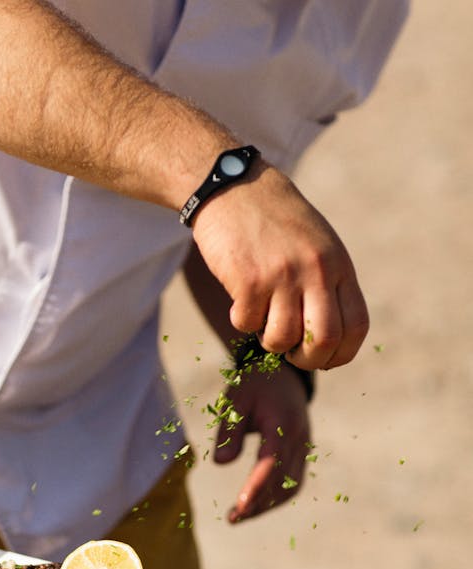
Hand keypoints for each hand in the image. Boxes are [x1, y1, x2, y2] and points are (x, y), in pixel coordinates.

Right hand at [192, 163, 368, 370]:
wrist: (234, 186)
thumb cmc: (274, 221)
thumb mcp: (315, 246)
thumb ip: (325, 284)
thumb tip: (324, 340)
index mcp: (338, 264)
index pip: (356, 326)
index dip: (341, 354)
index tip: (324, 358)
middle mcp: (316, 270)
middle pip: (324, 341)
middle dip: (307, 360)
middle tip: (291, 353)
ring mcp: (283, 275)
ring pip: (282, 339)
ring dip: (269, 341)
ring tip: (262, 320)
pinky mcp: (250, 279)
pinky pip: (247, 324)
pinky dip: (240, 320)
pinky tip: (239, 298)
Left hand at [213, 361, 310, 522]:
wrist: (284, 375)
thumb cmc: (254, 385)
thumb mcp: (235, 400)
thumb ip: (229, 431)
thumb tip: (221, 464)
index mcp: (282, 422)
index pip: (271, 460)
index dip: (256, 485)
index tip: (240, 506)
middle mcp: (298, 438)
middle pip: (282, 480)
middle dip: (258, 502)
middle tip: (232, 518)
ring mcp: (303, 447)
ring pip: (290, 486)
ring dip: (266, 505)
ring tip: (238, 516)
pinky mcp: (302, 454)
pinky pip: (293, 483)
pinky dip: (275, 498)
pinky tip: (255, 506)